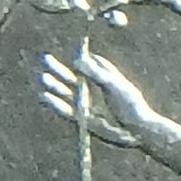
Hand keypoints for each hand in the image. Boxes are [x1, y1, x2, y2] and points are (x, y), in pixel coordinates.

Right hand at [37, 41, 153, 148]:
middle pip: (71, 77)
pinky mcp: (83, 119)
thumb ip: (95, 73)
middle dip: (58, 69)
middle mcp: (92, 90)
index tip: (73, 50)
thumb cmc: (130, 104)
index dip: (79, 56)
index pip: (87, 63)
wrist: (137, 129)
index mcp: (102, 77)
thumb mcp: (113, 85)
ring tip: (43, 77)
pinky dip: (55, 104)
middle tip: (45, 59)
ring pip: (65, 93)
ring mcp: (87, 104)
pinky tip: (45, 96)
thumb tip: (76, 61)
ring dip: (54, 85)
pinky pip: (66, 110)